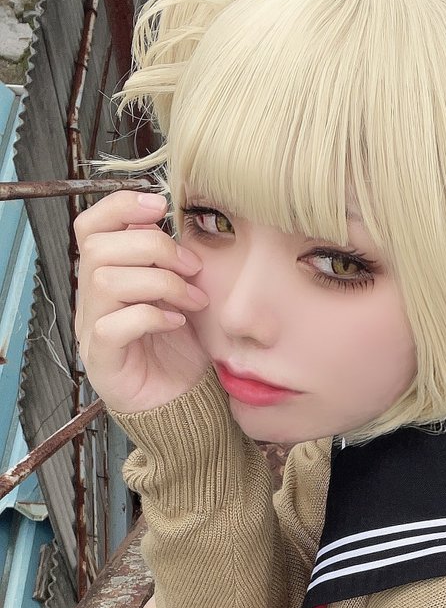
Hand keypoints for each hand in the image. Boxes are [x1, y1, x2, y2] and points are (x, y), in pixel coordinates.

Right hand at [74, 189, 210, 413]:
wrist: (184, 403)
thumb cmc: (180, 347)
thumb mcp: (181, 293)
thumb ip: (169, 260)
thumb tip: (168, 218)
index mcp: (105, 277)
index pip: (89, 227)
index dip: (119, 206)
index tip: (160, 204)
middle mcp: (91, 302)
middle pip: (98, 248)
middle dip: (152, 247)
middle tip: (193, 267)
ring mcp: (92, 332)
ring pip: (105, 282)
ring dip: (159, 282)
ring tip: (193, 300)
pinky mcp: (104, 362)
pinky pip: (112, 327)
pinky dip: (149, 317)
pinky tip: (176, 323)